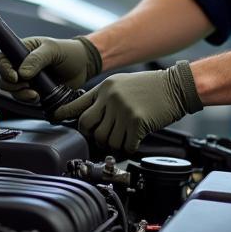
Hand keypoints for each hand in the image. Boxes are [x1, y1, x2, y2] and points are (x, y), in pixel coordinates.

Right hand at [0, 36, 101, 102]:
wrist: (83, 66)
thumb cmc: (69, 51)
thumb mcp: (53, 50)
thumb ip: (38, 59)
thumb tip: (23, 73)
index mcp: (21, 50)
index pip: (2, 59)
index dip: (4, 70)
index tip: (16, 77)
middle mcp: (20, 65)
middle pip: (2, 79)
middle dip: (12, 86)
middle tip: (27, 86)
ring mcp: (27, 79)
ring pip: (12, 91)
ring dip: (21, 95)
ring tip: (35, 93)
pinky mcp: (34, 90)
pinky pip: (24, 98)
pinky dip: (28, 100)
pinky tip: (39, 96)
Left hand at [53, 61, 202, 152]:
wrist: (176, 86)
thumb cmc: (150, 87)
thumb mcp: (122, 84)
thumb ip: (104, 98)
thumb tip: (86, 117)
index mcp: (105, 88)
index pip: (77, 104)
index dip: (64, 114)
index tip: (53, 119)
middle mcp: (110, 97)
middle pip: (87, 127)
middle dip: (93, 137)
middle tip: (104, 138)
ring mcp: (123, 109)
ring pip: (106, 139)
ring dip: (114, 144)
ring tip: (124, 137)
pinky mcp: (136, 121)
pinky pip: (125, 145)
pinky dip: (130, 147)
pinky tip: (135, 139)